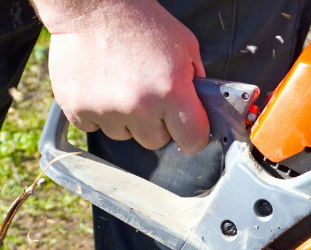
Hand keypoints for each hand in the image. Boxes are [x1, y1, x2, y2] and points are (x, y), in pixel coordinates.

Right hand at [36, 0, 209, 152]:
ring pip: (124, 135)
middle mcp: (140, 105)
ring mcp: (106, 109)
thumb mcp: (185, 47)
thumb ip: (196, 84)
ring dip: (125, 119)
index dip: (192, 137)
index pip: (192, 141)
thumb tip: (201, 114)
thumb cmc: (141, 22)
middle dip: (155, 123)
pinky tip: (100, 88)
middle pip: (156, 141)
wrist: (90, 3)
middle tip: (147, 95)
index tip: (187, 130)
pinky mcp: (76, 107)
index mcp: (172, 92)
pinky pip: (94, 128)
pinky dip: (97, 113)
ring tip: (120, 85)